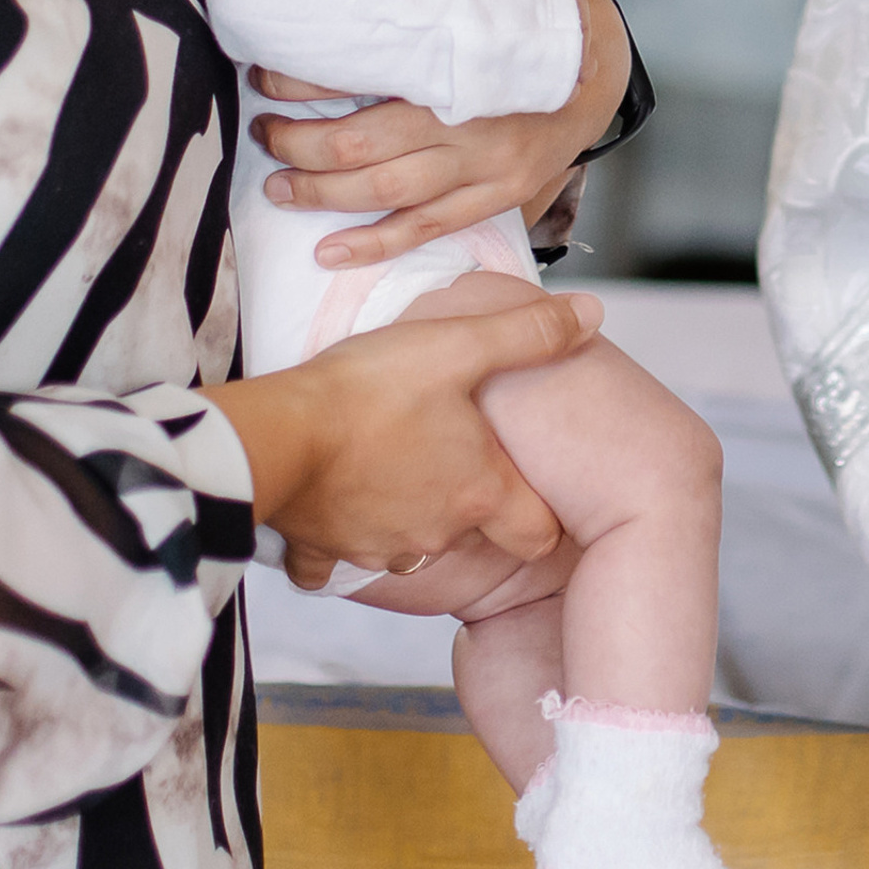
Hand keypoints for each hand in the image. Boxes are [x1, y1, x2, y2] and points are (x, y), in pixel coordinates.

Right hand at [202, 289, 603, 577]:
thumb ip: (529, 334)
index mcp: (478, 491)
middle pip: (469, 532)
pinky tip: (332, 492)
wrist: (275, 435)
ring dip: (402, 509)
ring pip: (406, 540)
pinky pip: (336, 555)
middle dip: (462, 499)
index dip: (541, 510)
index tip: (529, 484)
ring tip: (386, 457)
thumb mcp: (458, 346)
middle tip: (442, 449)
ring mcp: (379, 546)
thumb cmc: (368, 391)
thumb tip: (592, 313)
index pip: (538, 533)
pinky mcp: (324, 550)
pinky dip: (340, 530)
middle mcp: (436, 532)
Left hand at [249, 0, 631, 266]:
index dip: (303, 83)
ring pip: (388, 193)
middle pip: (362, 145)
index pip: (361, 76)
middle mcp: (467, 121)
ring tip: (278, 187)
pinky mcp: (496, 197)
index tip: (267, 77)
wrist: (598, 66)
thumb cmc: (526, 19)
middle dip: (299, 142)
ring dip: (322, 194)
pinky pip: (428, 229)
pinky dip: (376, 245)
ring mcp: (483, 167)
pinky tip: (331, 252)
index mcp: (455, 61)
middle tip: (264, 132)